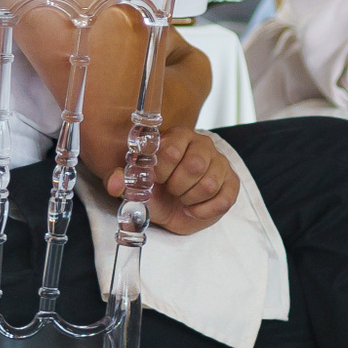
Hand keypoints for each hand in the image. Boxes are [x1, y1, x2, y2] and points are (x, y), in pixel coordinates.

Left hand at [104, 125, 239, 234]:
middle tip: (171, 190)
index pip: (170, 150)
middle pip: (194, 165)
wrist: (177, 210)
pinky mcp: (232, 182)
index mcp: (177, 137)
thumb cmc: (157, 192)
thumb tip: (114, 183)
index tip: (157, 179)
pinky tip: (195, 207)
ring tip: (183, 198)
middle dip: (178, 186)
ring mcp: (220, 162)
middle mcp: (202, 143)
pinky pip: (223, 199)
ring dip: (191, 199)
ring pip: (209, 183)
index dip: (161, 171)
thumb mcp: (137, 187)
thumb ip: (122, 181)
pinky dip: (204, 210)